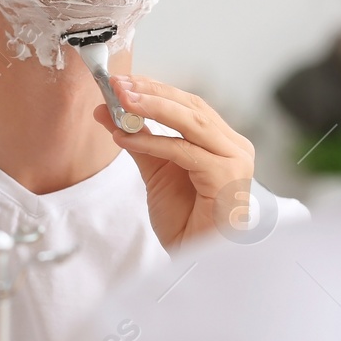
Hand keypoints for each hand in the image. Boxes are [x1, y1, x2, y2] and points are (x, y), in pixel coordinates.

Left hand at [92, 75, 254, 250]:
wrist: (197, 259)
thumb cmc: (185, 220)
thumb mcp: (156, 171)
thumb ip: (137, 138)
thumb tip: (106, 110)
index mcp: (223, 142)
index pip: (189, 105)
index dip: (156, 89)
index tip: (123, 80)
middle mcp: (234, 147)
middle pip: (191, 107)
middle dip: (152, 92)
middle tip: (118, 83)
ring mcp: (235, 161)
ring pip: (191, 122)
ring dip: (152, 107)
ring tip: (120, 100)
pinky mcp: (226, 178)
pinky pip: (183, 151)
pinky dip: (151, 141)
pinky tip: (124, 138)